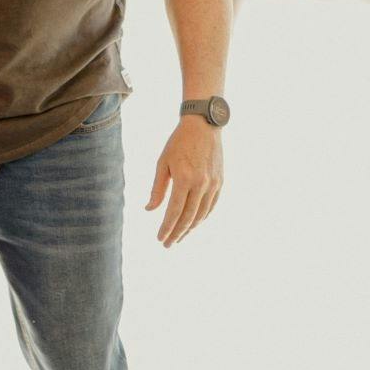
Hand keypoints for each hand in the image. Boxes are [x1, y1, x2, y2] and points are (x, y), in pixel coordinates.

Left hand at [145, 117, 222, 245]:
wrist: (204, 125)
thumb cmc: (178, 142)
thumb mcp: (163, 163)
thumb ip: (157, 188)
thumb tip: (149, 210)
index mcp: (184, 179)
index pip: (174, 212)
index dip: (167, 228)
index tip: (160, 239)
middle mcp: (201, 184)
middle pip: (188, 217)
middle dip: (177, 233)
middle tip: (168, 245)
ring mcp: (213, 184)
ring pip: (201, 214)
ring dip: (190, 228)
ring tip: (179, 237)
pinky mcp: (220, 181)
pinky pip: (211, 206)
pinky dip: (202, 217)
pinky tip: (194, 223)